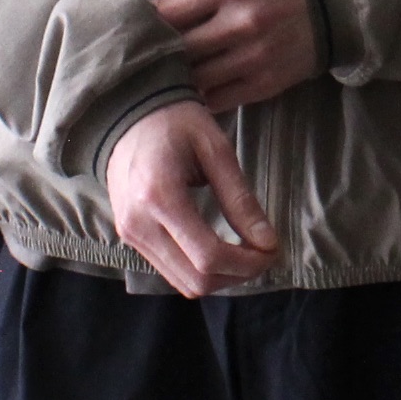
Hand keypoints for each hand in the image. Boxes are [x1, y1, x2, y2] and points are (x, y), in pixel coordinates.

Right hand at [107, 102, 278, 296]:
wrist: (127, 115)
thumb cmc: (175, 122)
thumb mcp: (215, 150)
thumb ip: (240, 198)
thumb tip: (267, 242)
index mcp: (159, 197)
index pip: (208, 256)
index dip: (247, 263)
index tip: (272, 249)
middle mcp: (138, 224)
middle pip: (196, 280)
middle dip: (238, 275)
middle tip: (263, 253)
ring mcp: (129, 235)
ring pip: (183, 284)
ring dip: (221, 278)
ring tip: (245, 254)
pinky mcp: (128, 238)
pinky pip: (170, 272)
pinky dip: (200, 271)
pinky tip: (220, 251)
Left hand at [151, 0, 318, 112]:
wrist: (329, 3)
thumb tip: (149, 17)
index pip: (170, 12)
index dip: (147, 24)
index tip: (134, 30)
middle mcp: (240, 22)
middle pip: (180, 48)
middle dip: (158, 55)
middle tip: (141, 60)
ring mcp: (254, 56)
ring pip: (196, 79)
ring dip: (176, 80)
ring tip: (162, 78)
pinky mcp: (264, 84)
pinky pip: (218, 99)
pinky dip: (199, 98)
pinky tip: (189, 92)